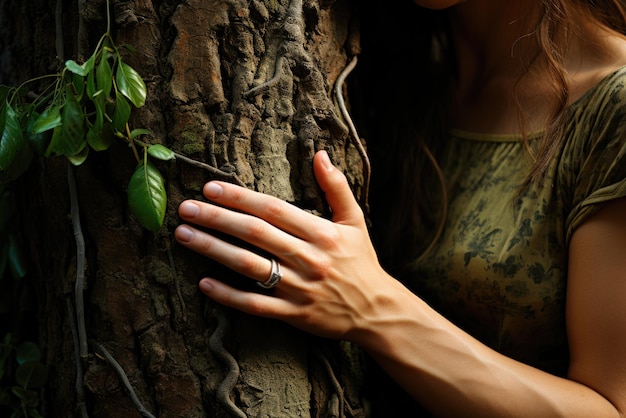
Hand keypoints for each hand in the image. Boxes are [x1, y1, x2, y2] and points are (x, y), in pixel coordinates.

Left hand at [174, 150, 402, 341]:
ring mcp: (299, 288)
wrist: (376, 310)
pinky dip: (228, 295)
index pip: (273, 210)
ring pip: (249, 267)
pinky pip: (255, 305)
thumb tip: (320, 154)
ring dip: (213, 250)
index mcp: (322, 233)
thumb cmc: (361, 261)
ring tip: (184, 236)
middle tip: (185, 208)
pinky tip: (203, 283)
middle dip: (217, 218)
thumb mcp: (355, 221)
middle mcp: (308, 258)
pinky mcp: (293, 314)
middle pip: (255, 234)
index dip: (240, 197)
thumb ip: (336, 187)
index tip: (210, 188)